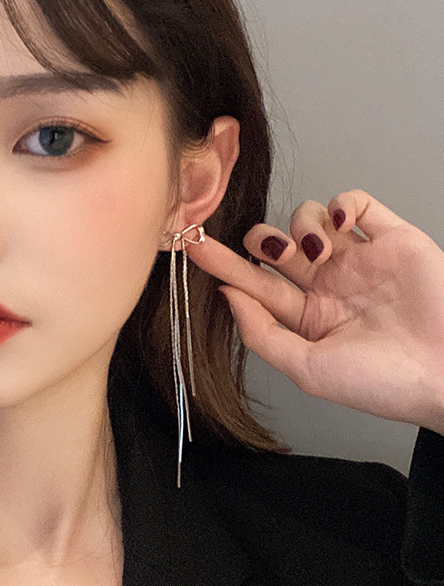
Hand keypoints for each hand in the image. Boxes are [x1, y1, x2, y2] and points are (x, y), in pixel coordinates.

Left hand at [186, 190, 443, 434]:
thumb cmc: (383, 383)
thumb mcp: (307, 368)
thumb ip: (262, 333)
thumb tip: (226, 295)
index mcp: (307, 316)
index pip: (254, 282)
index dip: (223, 263)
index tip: (193, 245)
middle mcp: (329, 284)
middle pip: (275, 244)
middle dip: (263, 240)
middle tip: (278, 254)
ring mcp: (360, 259)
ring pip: (309, 217)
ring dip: (302, 224)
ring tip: (319, 251)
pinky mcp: (392, 238)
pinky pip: (357, 202)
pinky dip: (341, 203)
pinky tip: (340, 224)